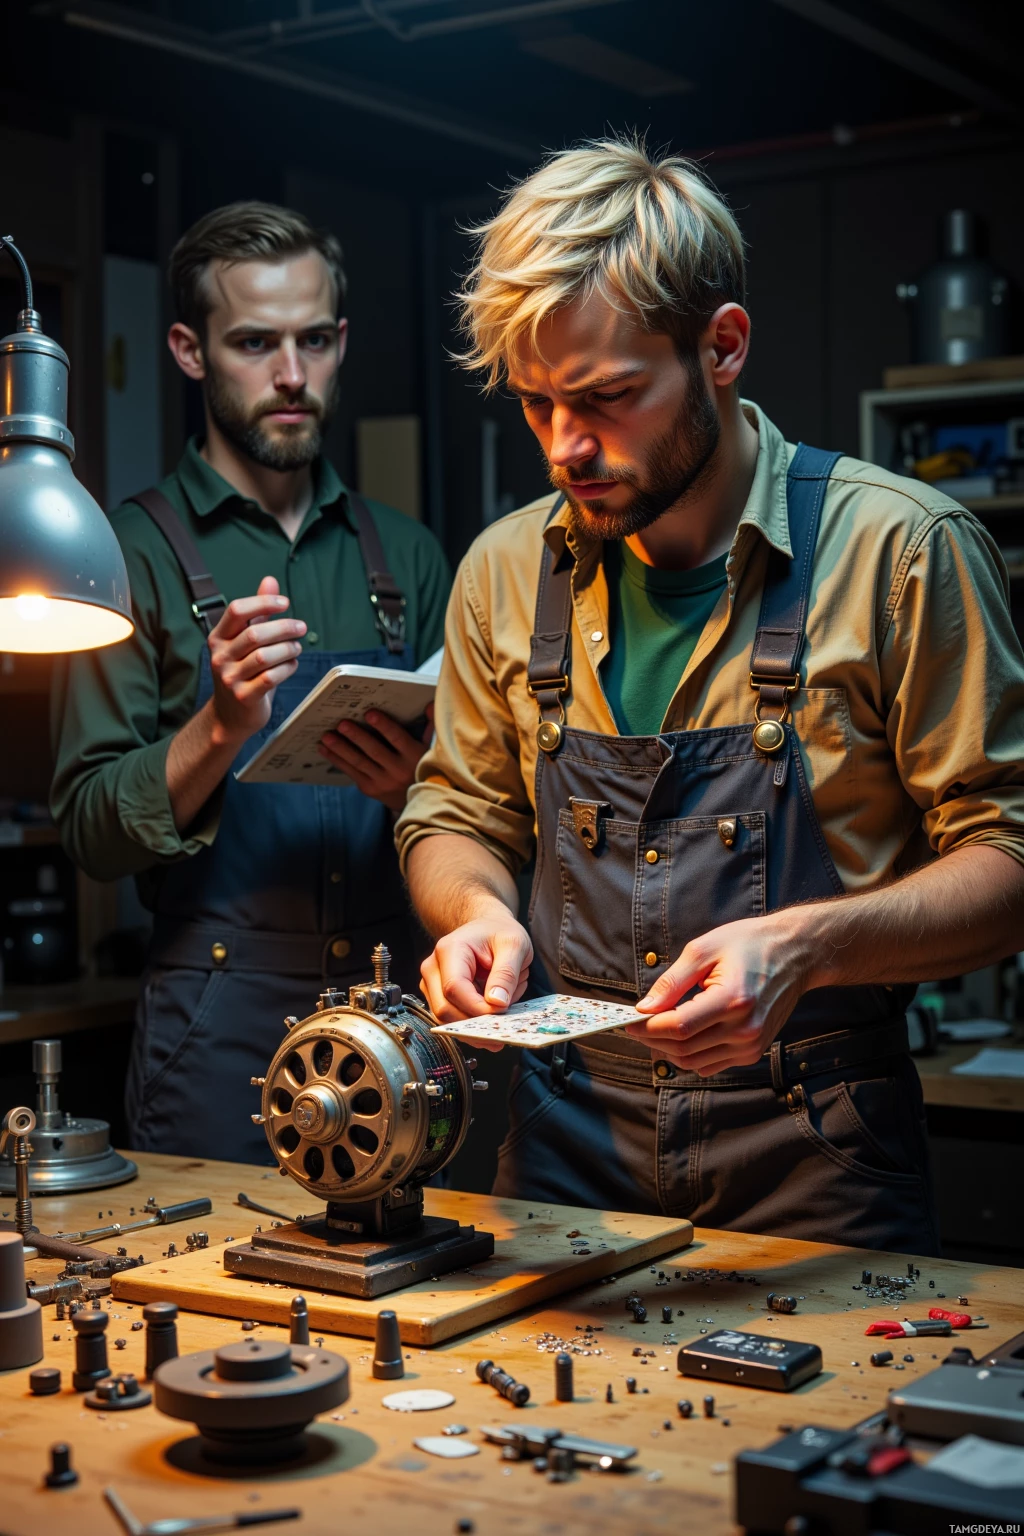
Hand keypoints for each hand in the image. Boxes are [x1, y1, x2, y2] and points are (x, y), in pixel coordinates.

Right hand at [208, 576, 305, 744]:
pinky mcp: (244, 697)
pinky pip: (271, 678)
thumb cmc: (243, 672)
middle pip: (255, 634)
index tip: (285, 603)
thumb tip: (269, 579)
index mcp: (218, 638)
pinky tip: (292, 665)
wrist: (230, 716)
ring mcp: (230, 678)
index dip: (263, 602)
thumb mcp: (246, 641)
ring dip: (288, 649)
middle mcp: (220, 657)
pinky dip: (287, 668)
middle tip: (301, 628)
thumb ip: (258, 612)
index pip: (236, 610)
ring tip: (297, 648)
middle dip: (284, 627)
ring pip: (265, 656)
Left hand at [318, 704, 432, 813]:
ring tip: (326, 736)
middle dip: (357, 736)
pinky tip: (324, 749)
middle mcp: (398, 771)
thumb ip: (430, 726)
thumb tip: (429, 703)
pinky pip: (352, 772)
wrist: (421, 803)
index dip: (383, 726)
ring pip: (359, 762)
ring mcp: (383, 782)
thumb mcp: (432, 749)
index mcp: (414, 757)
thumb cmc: (424, 767)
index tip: (369, 713)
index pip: (397, 739)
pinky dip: (337, 760)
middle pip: (374, 751)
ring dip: (341, 749)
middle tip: (341, 723)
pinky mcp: (371, 789)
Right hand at [419, 909, 532, 1045]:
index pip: (454, 988)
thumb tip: (497, 1003)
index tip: (502, 1011)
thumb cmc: (500, 932)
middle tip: (504, 1018)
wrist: (489, 927)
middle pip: (444, 1009)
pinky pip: (452, 1018)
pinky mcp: (437, 996)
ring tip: (500, 1007)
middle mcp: (433, 967)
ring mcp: (431, 983)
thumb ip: (506, 973)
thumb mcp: (514, 945)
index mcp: (449, 950)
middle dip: (476, 1021)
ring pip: (447, 1018)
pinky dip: (473, 1021)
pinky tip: (490, 1010)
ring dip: (475, 1022)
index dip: (477, 1007)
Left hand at [625, 913, 812, 1075]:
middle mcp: (745, 1029)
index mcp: (733, 1000)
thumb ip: (672, 981)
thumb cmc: (749, 944)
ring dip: (668, 1049)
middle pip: (683, 1048)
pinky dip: (689, 1054)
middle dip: (652, 1039)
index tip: (628, 1021)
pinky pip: (710, 1064)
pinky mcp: (753, 1052)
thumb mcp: (704, 950)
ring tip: (654, 1029)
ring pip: (694, 1062)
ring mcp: (751, 1045)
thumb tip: (644, 1007)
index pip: (678, 1027)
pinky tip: (682, 1034)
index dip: (647, 1027)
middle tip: (635, 1025)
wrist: (795, 953)